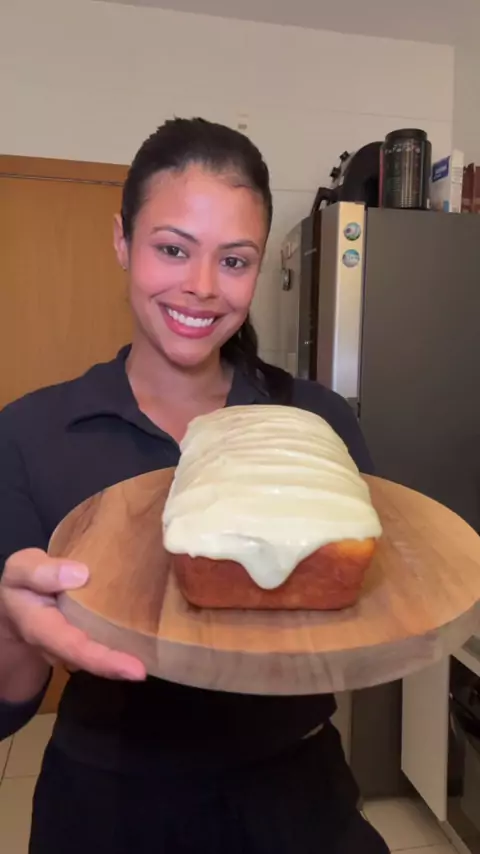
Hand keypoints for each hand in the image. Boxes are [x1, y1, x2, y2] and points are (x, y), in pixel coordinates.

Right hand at [1, 548, 145, 680]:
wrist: (16, 604)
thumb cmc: (22, 583)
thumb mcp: (21, 569)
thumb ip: (40, 572)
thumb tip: (80, 574)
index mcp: (41, 628)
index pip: (73, 646)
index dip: (103, 660)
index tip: (135, 670)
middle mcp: (58, 646)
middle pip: (89, 659)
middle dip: (116, 666)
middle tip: (143, 670)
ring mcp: (72, 649)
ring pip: (98, 656)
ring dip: (122, 657)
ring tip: (153, 655)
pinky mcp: (85, 641)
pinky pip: (103, 644)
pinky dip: (123, 644)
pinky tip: (147, 639)